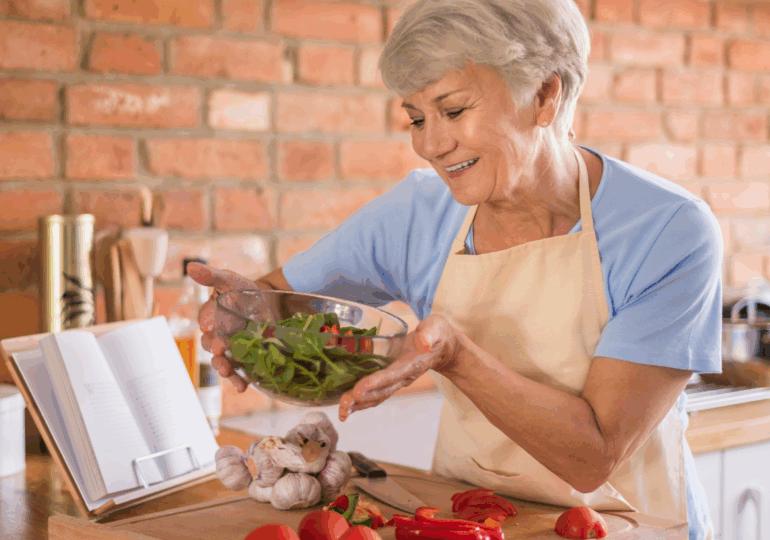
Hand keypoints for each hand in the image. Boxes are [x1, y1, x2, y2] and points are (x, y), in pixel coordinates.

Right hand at [186, 262, 264, 392]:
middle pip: (211, 344)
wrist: (266, 304)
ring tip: (228, 371)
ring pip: (222, 361)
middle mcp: (216, 335)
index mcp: (211, 315)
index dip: (208, 322)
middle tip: (221, 349)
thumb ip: (212, 276)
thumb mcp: (230, 280)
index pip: (206, 319)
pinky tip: (243, 387)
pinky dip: (239, 380)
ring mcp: (230, 350)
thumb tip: (191, 267)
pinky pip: (238, 372)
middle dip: (216, 348)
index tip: (210, 325)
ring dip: (224, 368)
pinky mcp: (243, 359)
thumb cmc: (242, 291)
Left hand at [337, 314, 461, 420]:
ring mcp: (397, 380)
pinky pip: (375, 393)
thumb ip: (429, 334)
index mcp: (412, 364)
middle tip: (342, 404)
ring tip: (341, 412)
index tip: (357, 391)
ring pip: (377, 396)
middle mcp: (403, 377)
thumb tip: (423, 342)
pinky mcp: (391, 380)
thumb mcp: (436, 328)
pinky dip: (361, 401)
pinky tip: (347, 407)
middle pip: (381, 391)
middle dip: (361, 399)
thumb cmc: (437, 333)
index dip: (374, 383)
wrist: (442, 347)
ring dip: (358, 405)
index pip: (391, 375)